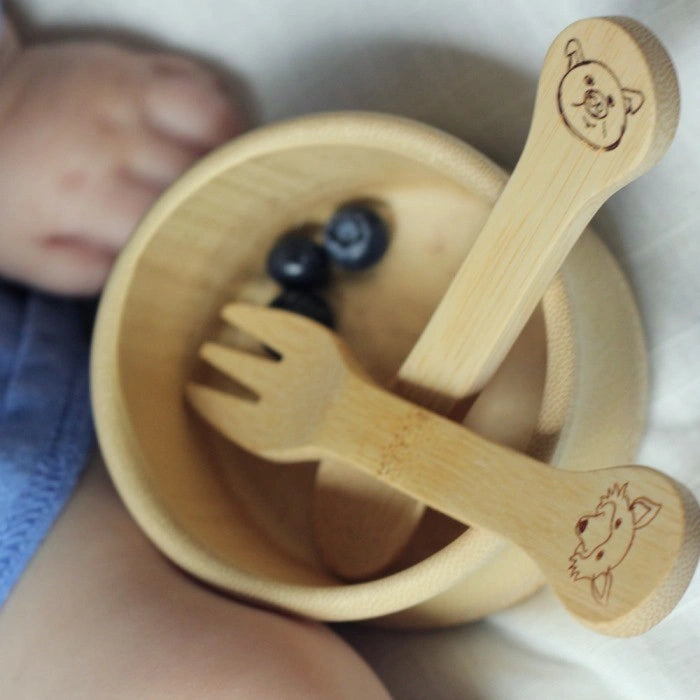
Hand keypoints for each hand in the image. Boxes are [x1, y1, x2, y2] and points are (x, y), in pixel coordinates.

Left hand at [0, 35, 243, 294]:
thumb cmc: (9, 194)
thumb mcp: (35, 257)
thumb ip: (97, 274)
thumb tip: (153, 269)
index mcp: (86, 195)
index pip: (169, 224)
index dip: (203, 243)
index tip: (222, 257)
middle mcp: (112, 141)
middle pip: (197, 176)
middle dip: (220, 201)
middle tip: (234, 220)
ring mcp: (123, 94)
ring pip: (213, 120)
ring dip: (233, 152)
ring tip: (233, 176)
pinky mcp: (129, 65)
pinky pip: (199, 82)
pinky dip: (221, 112)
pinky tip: (218, 139)